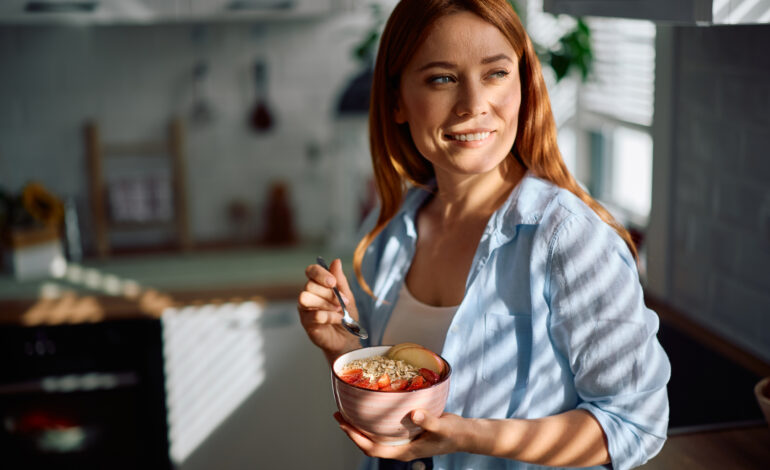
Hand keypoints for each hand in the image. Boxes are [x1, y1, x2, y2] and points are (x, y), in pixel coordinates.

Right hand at [297, 258, 360, 359]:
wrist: (347, 338)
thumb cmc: (346, 315)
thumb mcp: (347, 296)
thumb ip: (340, 280)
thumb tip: (336, 261)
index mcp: (318, 285)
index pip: (311, 271)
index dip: (320, 274)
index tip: (333, 282)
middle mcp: (308, 294)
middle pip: (309, 285)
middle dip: (328, 293)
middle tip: (342, 302)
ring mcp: (305, 309)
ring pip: (305, 298)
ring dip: (325, 303)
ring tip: (339, 310)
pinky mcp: (306, 322)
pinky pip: (314, 315)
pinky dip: (329, 316)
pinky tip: (338, 319)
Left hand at [333, 410, 466, 460]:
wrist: (465, 434)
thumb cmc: (454, 433)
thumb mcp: (442, 427)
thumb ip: (428, 421)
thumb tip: (414, 414)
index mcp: (404, 452)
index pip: (373, 449)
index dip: (356, 438)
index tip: (344, 425)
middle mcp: (400, 448)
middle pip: (369, 443)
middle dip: (352, 431)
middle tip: (338, 414)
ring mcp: (402, 440)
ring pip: (375, 436)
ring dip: (360, 426)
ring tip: (348, 410)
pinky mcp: (406, 432)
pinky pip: (384, 429)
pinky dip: (374, 420)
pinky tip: (370, 407)